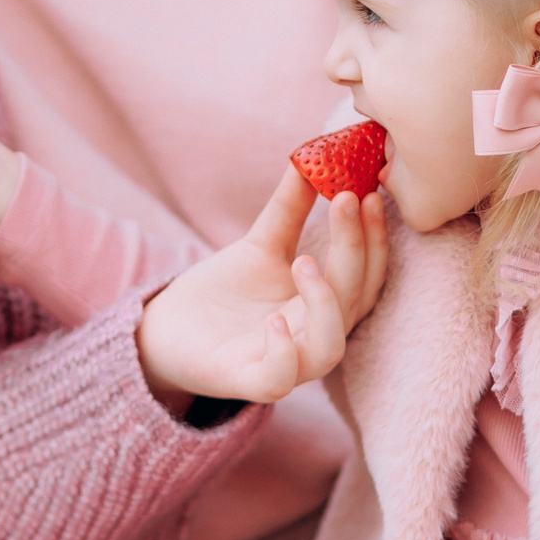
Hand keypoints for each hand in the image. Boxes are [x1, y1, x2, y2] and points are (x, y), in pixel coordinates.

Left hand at [134, 168, 387, 407]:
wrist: (167, 330)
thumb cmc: (222, 292)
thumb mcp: (260, 244)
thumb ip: (289, 209)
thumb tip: (310, 158)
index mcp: (323, 305)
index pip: (365, 273)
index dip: (372, 236)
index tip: (368, 192)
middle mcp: (312, 335)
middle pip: (353, 300)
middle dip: (356, 250)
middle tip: (346, 201)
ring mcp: (284, 363)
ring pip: (329, 348)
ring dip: (327, 304)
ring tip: (306, 261)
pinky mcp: (248, 381)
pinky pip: (280, 380)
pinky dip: (284, 354)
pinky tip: (273, 320)